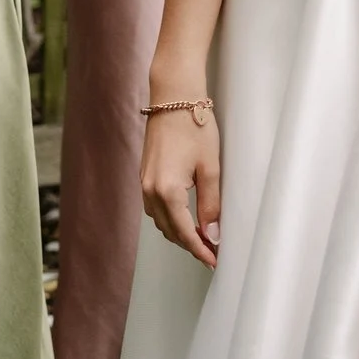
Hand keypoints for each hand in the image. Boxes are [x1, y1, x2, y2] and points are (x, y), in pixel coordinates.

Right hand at [139, 95, 221, 268]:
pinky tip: (185, 216)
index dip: (201, 250)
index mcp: (167, 191)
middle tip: (213, 252)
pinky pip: (154, 207)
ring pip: (160, 221)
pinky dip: (169, 218)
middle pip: (170, 231)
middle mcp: (149, 190)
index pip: (184, 233)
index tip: (215, 261)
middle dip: (190, 244)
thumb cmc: (195, 126)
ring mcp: (144, 182)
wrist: (173, 96)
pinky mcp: (144, 174)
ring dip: (179, 232)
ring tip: (202, 237)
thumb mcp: (210, 167)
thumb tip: (213, 235)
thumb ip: (211, 205)